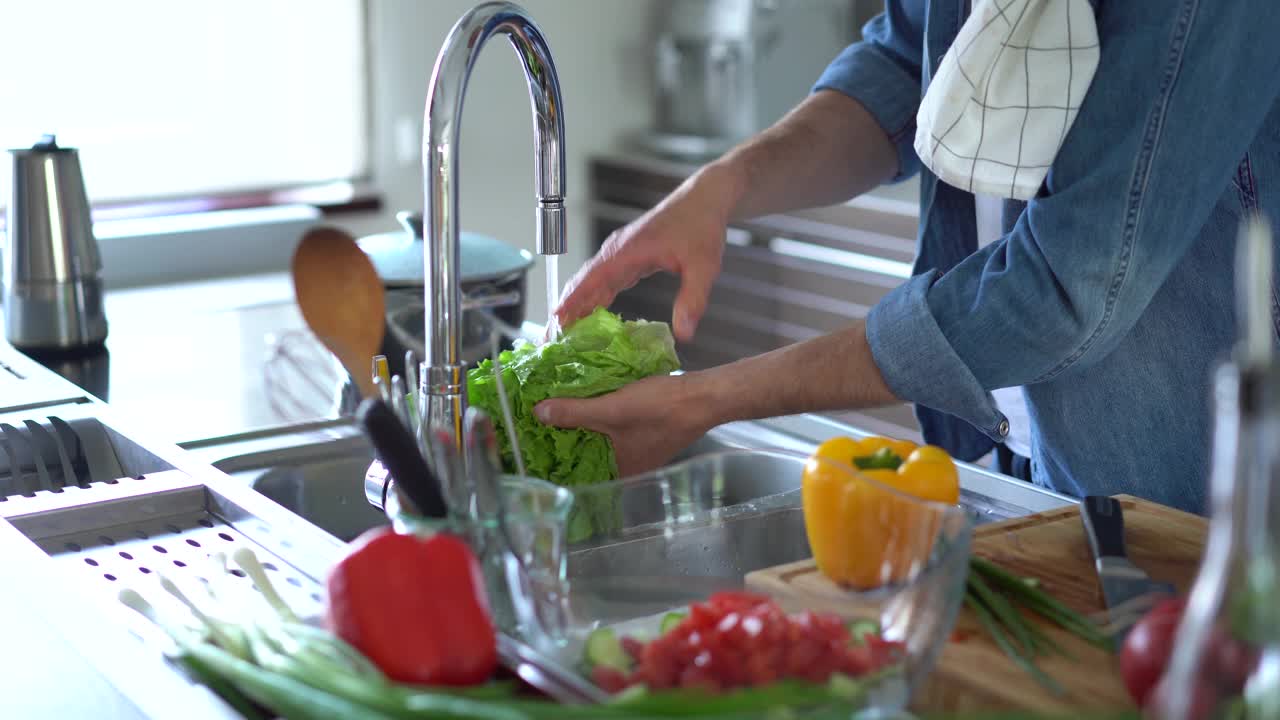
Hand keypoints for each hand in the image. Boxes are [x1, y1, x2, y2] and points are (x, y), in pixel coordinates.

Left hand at [534, 373, 714, 477]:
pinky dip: (602, 419)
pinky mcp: (647, 433)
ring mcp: (640, 450)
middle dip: (568, 438)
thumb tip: (539, 413)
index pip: (578, 471)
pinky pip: (615, 430)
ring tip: (559, 410)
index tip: (536, 441)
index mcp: (619, 470)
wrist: (703, 396)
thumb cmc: (660, 409)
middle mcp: (629, 466)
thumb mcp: (611, 408)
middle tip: (542, 422)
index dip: (557, 456)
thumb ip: (574, 412)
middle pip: (589, 454)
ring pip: (602, 440)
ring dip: (584, 427)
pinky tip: (589, 403)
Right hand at [555, 163, 739, 341]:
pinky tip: (588, 318)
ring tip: (561, 334)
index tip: (555, 320)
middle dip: (565, 310)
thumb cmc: (702, 225)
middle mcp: (618, 251)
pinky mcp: (628, 258)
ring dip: (575, 306)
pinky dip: (593, 299)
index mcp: (628, 251)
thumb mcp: (703, 266)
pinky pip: (604, 281)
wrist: (704, 199)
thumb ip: (693, 299)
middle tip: (550, 339)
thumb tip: (684, 333)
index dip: (572, 300)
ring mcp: (621, 254)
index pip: (591, 279)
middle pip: (582, 282)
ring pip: (590, 283)